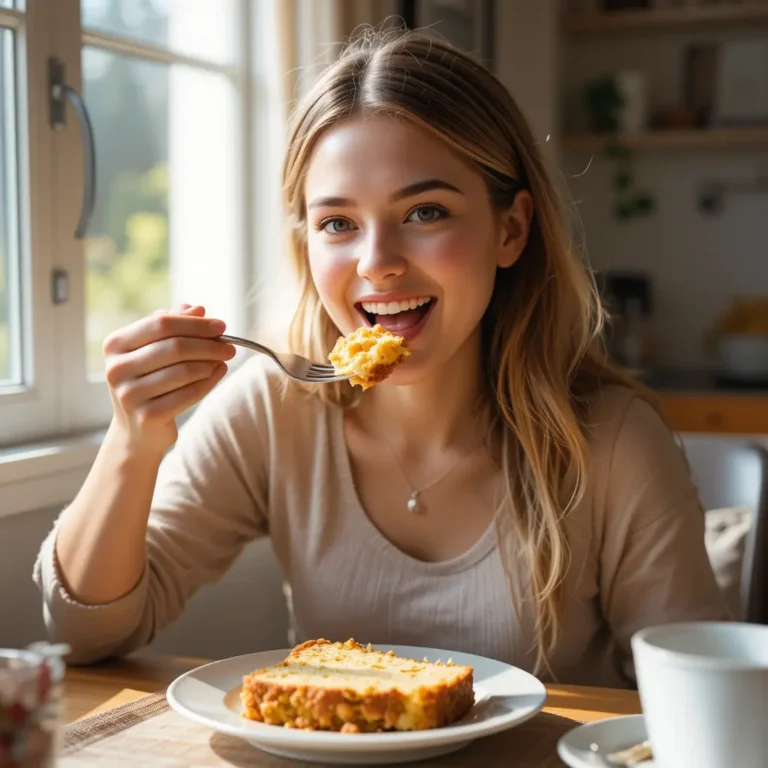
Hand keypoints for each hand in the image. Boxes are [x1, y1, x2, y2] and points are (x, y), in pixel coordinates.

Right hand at [103, 304, 235, 454]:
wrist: (136, 430)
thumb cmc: (149, 380)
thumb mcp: (155, 349)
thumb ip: (173, 325)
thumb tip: (198, 309)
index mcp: (116, 344)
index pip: (161, 324)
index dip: (195, 324)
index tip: (221, 326)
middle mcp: (116, 368)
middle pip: (175, 346)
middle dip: (209, 345)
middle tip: (230, 346)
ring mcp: (129, 395)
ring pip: (185, 371)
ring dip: (211, 363)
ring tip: (224, 359)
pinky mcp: (148, 416)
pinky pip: (190, 394)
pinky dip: (210, 381)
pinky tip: (219, 373)